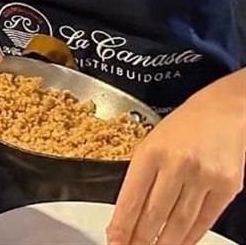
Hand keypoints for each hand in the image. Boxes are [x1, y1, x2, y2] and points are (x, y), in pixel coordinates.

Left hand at [107, 72, 245, 244]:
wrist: (224, 110)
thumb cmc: (183, 126)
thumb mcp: (151, 143)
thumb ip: (140, 176)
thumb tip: (127, 214)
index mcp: (151, 152)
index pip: (131, 198)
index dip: (122, 226)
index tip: (114, 241)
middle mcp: (177, 164)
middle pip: (154, 215)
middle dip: (140, 240)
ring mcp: (204, 177)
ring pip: (179, 222)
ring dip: (164, 243)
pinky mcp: (227, 187)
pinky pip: (204, 220)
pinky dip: (190, 237)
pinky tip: (180, 243)